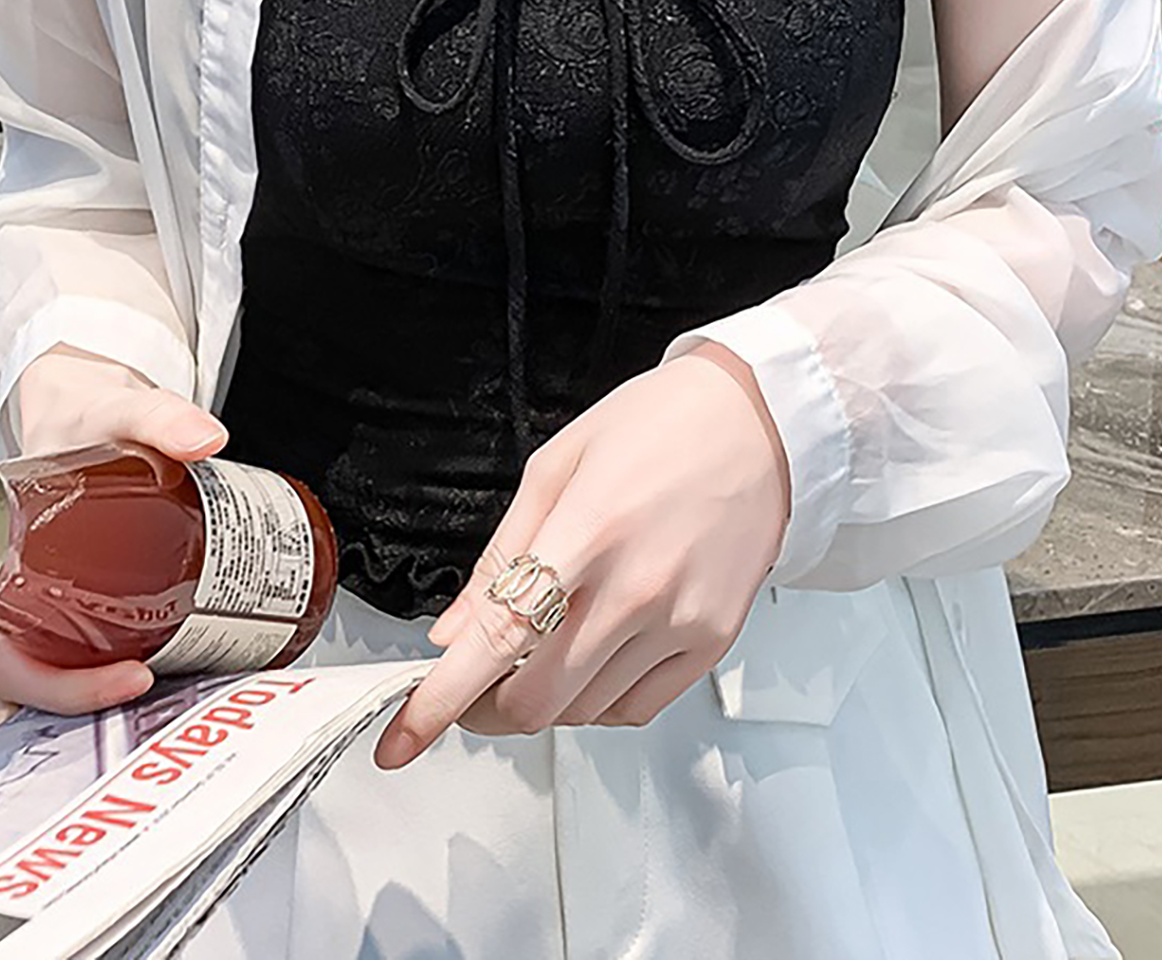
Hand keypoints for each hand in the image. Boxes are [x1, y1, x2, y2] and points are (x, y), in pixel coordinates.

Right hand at [0, 344, 226, 725]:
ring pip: (68, 682)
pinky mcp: (96, 606)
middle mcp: (24, 604)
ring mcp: (59, 611)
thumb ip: (160, 418)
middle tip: (157, 685)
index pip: (6, 663)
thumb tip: (205, 438)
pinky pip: (99, 658)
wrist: (82, 411)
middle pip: (39, 689)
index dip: (58, 689)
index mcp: (2, 571)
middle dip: (93, 706)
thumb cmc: (77, 422)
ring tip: (181, 687)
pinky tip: (185, 670)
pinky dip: (130, 675)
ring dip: (114, 701)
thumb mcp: (115, 414)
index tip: (131, 677)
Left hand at [372, 343, 790, 768]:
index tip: (403, 738)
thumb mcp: (557, 467)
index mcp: (587, 531)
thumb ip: (501, 556)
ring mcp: (680, 620)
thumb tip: (453, 634)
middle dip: (485, 709)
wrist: (759, 423)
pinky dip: (599, 703)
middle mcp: (636, 586)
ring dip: (545, 700)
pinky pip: (637, 709)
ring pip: (584, 712)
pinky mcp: (713, 641)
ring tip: (546, 648)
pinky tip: (592, 661)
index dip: (440, 701)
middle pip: (537, 699)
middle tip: (473, 686)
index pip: (499, 639)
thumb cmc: (659, 427)